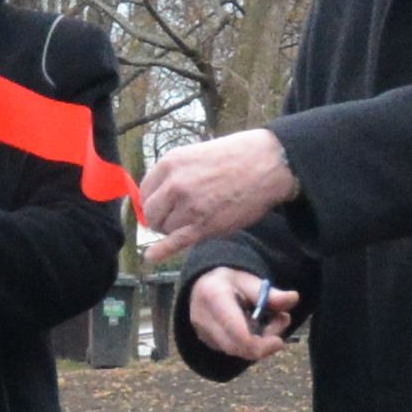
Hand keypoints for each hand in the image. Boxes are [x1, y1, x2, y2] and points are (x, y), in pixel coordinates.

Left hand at [138, 127, 296, 246]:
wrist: (267, 164)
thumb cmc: (237, 156)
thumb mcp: (197, 154)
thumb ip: (177, 173)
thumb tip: (161, 194)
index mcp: (171, 162)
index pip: (144, 190)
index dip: (151, 201)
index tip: (158, 206)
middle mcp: (175, 184)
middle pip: (152, 212)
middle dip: (160, 217)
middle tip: (173, 218)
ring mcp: (188, 206)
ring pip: (165, 228)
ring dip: (175, 229)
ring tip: (194, 220)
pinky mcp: (203, 226)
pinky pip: (174, 243)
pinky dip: (161, 251)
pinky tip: (151, 256)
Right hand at [183, 268, 303, 361]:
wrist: (202, 284)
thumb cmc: (230, 281)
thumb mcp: (250, 280)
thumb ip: (270, 294)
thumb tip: (293, 298)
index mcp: (214, 297)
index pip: (238, 334)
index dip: (261, 344)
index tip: (279, 341)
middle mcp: (203, 319)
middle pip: (239, 348)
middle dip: (264, 344)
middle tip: (279, 323)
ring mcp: (203, 333)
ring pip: (238, 352)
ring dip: (259, 343)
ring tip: (269, 322)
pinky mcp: (207, 342)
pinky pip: (233, 351)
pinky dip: (249, 344)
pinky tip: (255, 327)